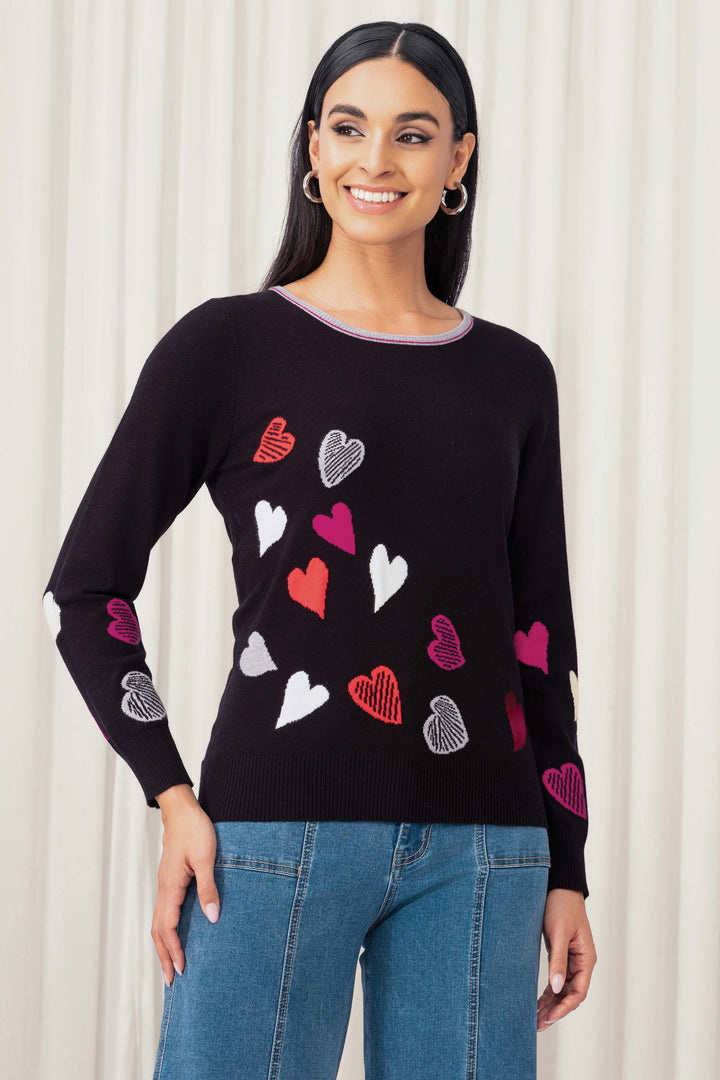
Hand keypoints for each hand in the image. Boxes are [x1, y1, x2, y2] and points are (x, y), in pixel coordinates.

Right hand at [150, 785, 220, 986]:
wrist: (181, 809)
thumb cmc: (194, 830)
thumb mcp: (206, 858)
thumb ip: (208, 887)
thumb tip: (211, 918)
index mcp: (171, 886)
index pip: (167, 926)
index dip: (174, 949)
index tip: (182, 969)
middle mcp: (164, 889)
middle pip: (157, 930)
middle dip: (164, 956)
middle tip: (171, 981)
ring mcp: (165, 885)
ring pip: (158, 922)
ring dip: (163, 946)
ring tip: (170, 966)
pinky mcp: (170, 880)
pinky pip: (163, 911)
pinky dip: (166, 930)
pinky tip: (174, 935)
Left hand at [536, 888, 596, 1031]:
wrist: (558, 886)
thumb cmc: (561, 906)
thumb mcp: (558, 933)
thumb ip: (558, 960)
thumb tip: (556, 989)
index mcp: (586, 958)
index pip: (578, 992)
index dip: (564, 1007)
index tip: (549, 1018)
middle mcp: (580, 962)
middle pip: (570, 995)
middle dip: (555, 1011)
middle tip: (537, 1025)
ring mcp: (570, 960)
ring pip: (562, 990)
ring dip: (550, 1004)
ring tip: (534, 1020)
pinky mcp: (559, 955)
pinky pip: (555, 979)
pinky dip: (547, 992)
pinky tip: (536, 1003)